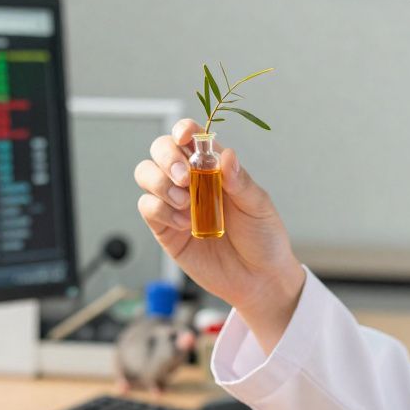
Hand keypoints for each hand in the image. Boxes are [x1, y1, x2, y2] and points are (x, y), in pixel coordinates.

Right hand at [135, 120, 304, 350]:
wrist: (259, 280)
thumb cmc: (263, 239)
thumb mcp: (258, 206)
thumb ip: (239, 181)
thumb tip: (226, 155)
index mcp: (215, 167)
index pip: (191, 137)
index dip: (183, 130)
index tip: (186, 136)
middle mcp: (191, 181)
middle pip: (161, 150)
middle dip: (167, 157)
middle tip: (185, 177)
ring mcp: (176, 204)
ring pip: (146, 174)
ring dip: (160, 182)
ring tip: (186, 202)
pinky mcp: (165, 229)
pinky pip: (148, 208)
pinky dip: (161, 210)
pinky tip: (184, 224)